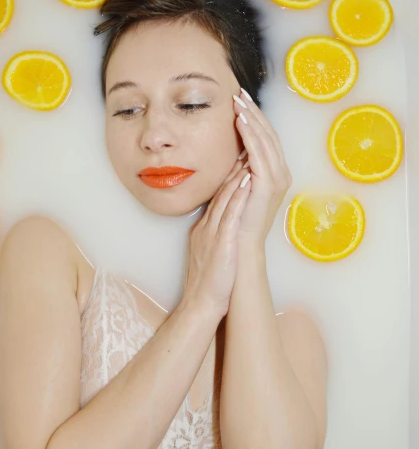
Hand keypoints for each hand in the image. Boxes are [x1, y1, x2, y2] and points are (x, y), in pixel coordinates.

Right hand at [183, 160, 251, 318]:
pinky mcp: (221, 243)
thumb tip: (225, 222)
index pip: (219, 195)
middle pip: (221, 190)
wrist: (201, 304)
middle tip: (245, 145)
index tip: (242, 155)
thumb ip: (214, 234)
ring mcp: (213, 233)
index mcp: (205, 227)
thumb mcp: (209, 250)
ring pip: (225, 197)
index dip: (231, 174)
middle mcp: (207, 225)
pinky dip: (239, 196)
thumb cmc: (209, 281)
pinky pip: (230, 215)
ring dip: (237, 173)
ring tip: (249, 152)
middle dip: (234, 165)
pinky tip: (247, 181)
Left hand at [233, 88, 291, 245]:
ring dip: (251, 118)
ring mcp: (277, 178)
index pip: (266, 138)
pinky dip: (250, 134)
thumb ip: (238, 167)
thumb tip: (231, 149)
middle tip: (239, 93)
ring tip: (238, 102)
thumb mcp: (237, 185)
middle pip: (268, 134)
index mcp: (275, 172)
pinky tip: (240, 121)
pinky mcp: (269, 184)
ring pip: (265, 140)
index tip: (241, 100)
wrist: (240, 243)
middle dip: (254, 112)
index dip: (255, 118)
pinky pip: (259, 153)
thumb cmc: (236, 217)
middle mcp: (281, 172)